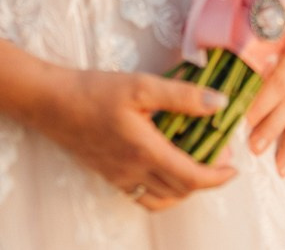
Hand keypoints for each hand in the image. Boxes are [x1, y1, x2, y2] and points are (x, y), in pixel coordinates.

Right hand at [29, 68, 240, 209]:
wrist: (50, 103)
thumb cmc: (94, 90)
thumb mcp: (141, 85)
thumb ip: (183, 96)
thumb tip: (220, 104)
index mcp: (146, 151)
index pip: (192, 178)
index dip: (218, 177)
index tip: (234, 167)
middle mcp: (133, 171)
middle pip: (180, 191)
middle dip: (205, 179)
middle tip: (218, 157)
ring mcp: (119, 177)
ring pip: (161, 199)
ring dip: (184, 188)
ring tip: (195, 165)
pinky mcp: (107, 175)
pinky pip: (141, 196)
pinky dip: (161, 191)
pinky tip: (164, 169)